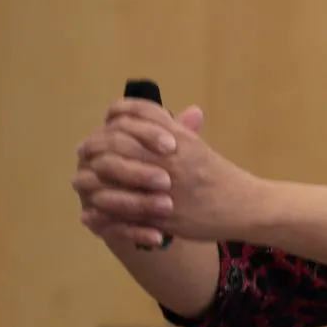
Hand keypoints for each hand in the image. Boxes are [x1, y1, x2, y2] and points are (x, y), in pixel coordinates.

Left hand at [74, 99, 259, 243]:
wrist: (245, 206)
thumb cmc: (220, 176)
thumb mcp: (197, 147)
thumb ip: (173, 129)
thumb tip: (146, 112)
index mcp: (178, 138)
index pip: (137, 114)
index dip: (115, 117)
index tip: (103, 125)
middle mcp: (170, 157)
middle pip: (118, 141)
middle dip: (95, 146)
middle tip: (83, 152)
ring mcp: (165, 186)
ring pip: (115, 175)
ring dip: (93, 179)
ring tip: (81, 183)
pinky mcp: (164, 214)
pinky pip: (125, 211)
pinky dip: (105, 211)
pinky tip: (93, 212)